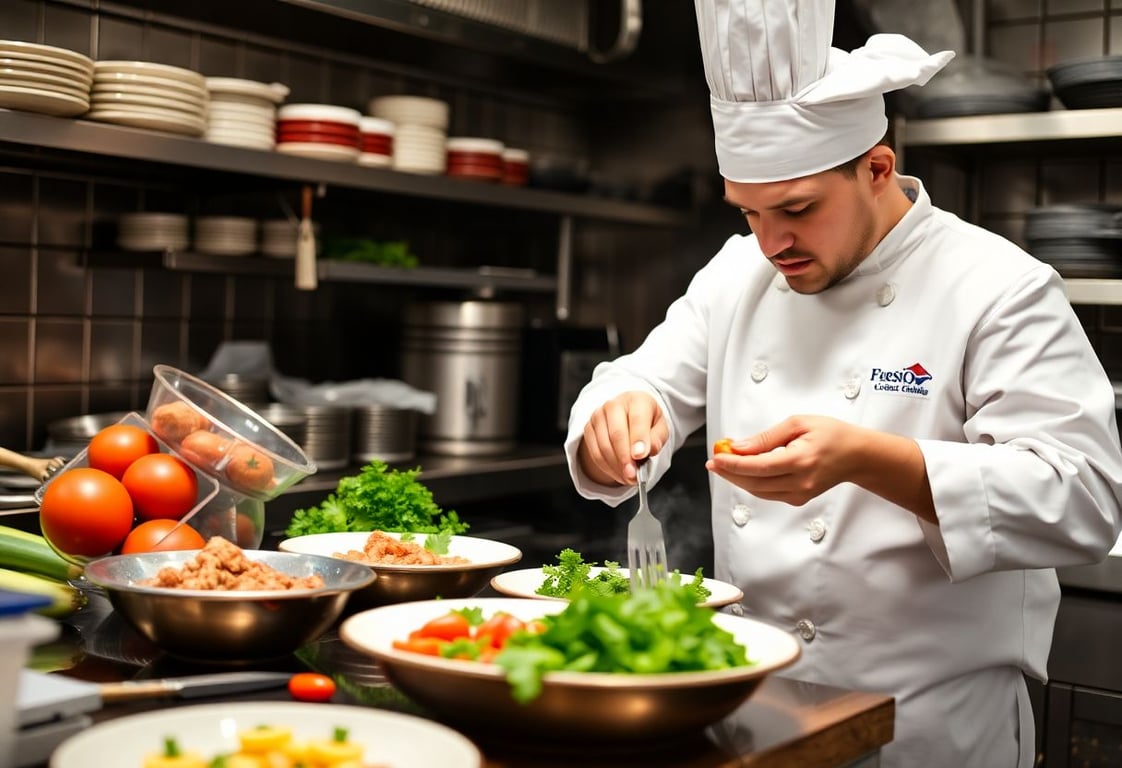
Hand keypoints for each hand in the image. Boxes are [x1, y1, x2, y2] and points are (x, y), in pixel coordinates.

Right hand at [577, 391, 668, 486]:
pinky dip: (607, 468)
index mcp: (637, 401)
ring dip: (616, 467)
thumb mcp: (660, 427)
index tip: (640, 456)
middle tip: (633, 475)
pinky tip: (619, 474)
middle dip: (625, 458)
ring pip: (604, 446)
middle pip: (616, 434)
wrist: (628, 413)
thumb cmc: (646, 421)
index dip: (638, 439)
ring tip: (629, 478)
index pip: (637, 419)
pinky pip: (595, 453)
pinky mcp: (588, 428)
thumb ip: (657, 438)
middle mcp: (614, 405)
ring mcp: (598, 416)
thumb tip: (648, 451)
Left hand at [706, 415, 863, 505]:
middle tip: (714, 461)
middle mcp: (800, 481)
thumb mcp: (798, 424)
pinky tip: (744, 471)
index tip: (716, 456)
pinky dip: (753, 483)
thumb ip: (767, 437)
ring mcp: (800, 494)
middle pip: (754, 482)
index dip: (733, 464)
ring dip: (738, 478)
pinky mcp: (799, 499)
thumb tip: (739, 447)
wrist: (856, 455)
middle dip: (729, 473)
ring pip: (758, 491)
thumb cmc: (831, 434)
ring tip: (724, 464)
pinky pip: (768, 493)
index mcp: (800, 460)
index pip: (757, 467)